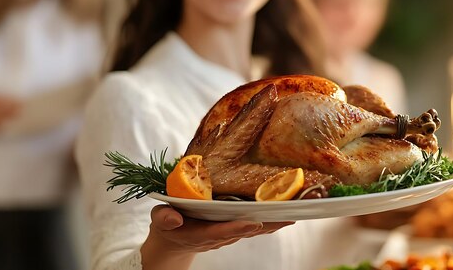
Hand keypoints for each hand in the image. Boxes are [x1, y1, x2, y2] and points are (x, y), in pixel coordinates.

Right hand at [140, 205, 293, 269]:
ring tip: (293, 214)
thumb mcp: (160, 219)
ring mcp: (227, 232)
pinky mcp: (232, 227)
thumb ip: (165, 218)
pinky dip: (269, 219)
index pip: (221, 231)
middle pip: (245, 230)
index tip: (255, 224)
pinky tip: (286, 214)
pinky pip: (254, 223)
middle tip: (287, 218)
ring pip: (253, 228)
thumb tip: (173, 218)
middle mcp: (218, 234)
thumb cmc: (167, 224)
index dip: (238, 228)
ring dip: (272, 222)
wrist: (172, 237)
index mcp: (200, 233)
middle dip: (266, 225)